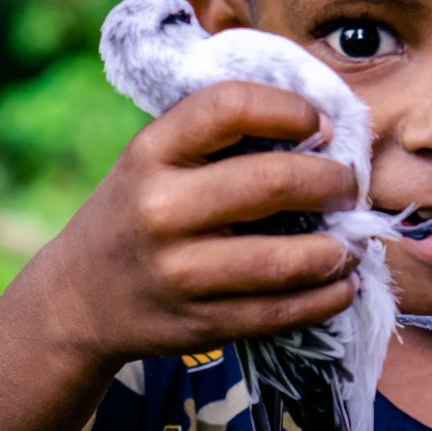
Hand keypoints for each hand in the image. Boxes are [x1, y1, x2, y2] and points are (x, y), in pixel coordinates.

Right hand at [0, 81, 360, 369]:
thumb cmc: (138, 210)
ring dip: (339, 250)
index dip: (291, 110)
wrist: (78, 298)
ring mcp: (180, 272)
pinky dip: (326, 298)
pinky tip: (341, 284)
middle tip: (350, 187)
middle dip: (333, 182)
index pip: (231, 107)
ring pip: (286, 259)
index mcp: (151, 152)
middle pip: (274, 182)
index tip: (322, 127)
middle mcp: (161, 208)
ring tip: (352, 241)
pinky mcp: (201, 323)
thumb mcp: (153, 158)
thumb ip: (218, 136)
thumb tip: (322, 126)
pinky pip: (282, 312)